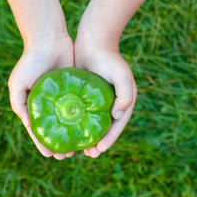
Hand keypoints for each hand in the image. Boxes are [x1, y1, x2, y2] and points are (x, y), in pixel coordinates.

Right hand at [8, 35, 75, 159]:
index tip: (51, 155)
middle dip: (60, 143)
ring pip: (69, 122)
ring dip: (72, 135)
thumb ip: (20, 105)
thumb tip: (29, 126)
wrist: (49, 39)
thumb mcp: (18, 84)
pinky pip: (80, 108)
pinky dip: (82, 120)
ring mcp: (63, 97)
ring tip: (79, 148)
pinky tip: (88, 129)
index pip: (38, 130)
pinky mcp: (75, 89)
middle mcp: (48, 104)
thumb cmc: (30, 61)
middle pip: (55, 129)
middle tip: (68, 155)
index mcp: (34, 105)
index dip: (43, 143)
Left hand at [75, 38, 136, 157]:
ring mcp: (99, 100)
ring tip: (80, 149)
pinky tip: (71, 131)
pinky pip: (83, 113)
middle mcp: (112, 103)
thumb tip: (118, 117)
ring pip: (94, 123)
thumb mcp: (122, 76)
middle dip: (99, 143)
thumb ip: (125, 97)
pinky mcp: (86, 96)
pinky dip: (79, 124)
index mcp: (123, 102)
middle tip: (89, 154)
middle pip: (106, 128)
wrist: (93, 42)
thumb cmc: (109, 59)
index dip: (109, 140)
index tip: (98, 150)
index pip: (117, 126)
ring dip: (89, 136)